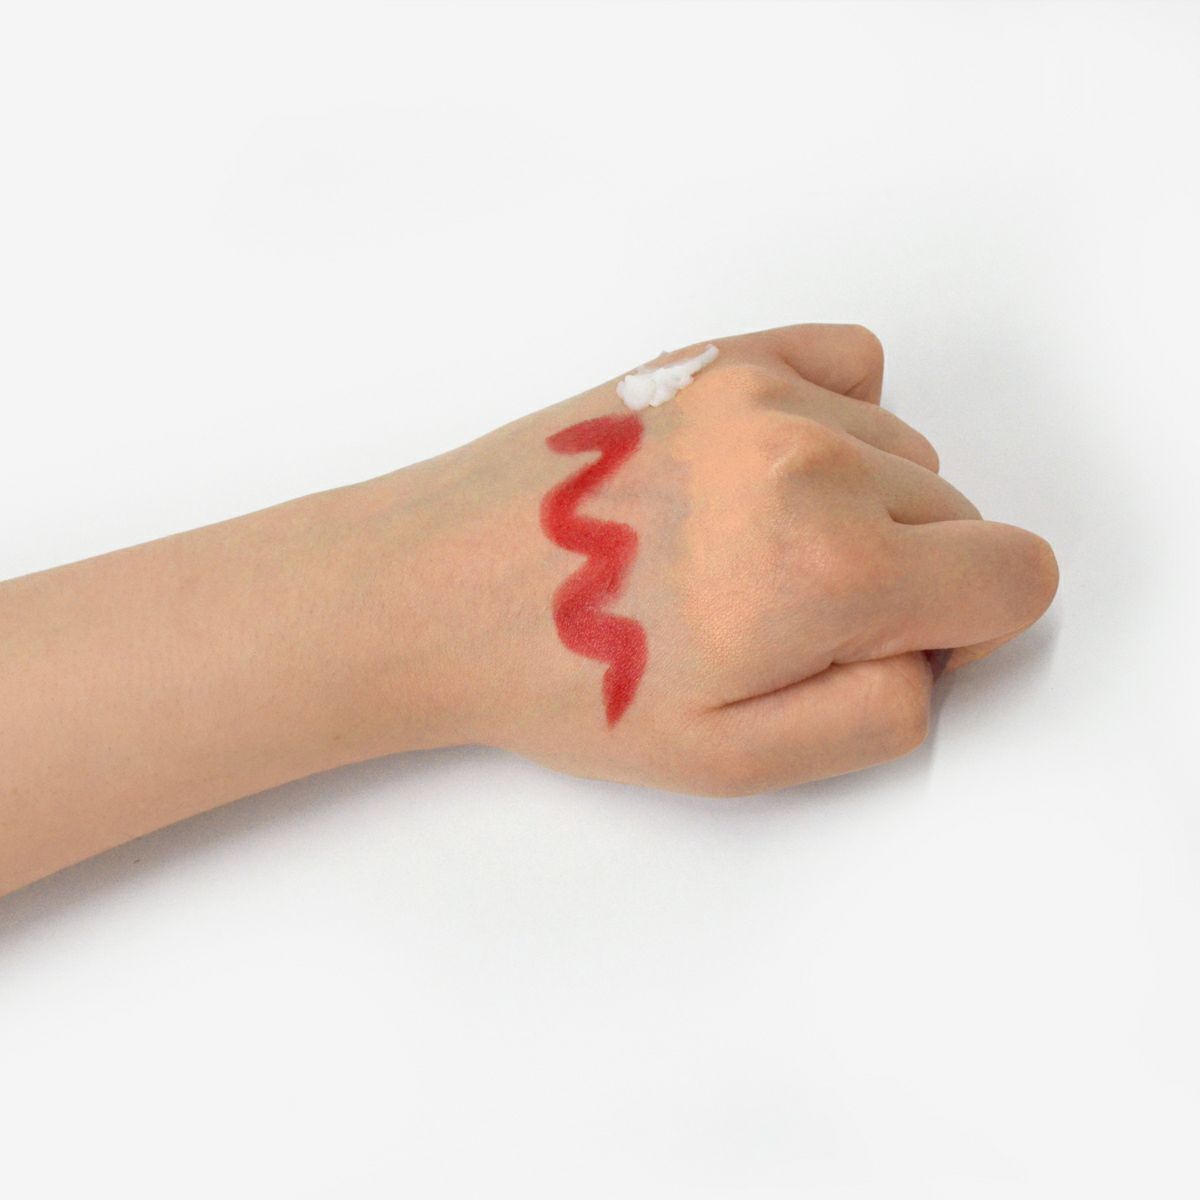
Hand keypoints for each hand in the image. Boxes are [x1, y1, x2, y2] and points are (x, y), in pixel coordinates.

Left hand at [389, 323, 1057, 793]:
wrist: (438, 590)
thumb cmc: (568, 679)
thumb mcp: (733, 762)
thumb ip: (881, 715)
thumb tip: (932, 649)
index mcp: (832, 564)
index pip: (1019, 575)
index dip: (966, 629)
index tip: (878, 646)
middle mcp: (813, 454)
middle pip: (959, 513)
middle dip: (906, 574)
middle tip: (783, 616)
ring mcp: (760, 391)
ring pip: (904, 450)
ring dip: (860, 506)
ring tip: (742, 551)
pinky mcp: (714, 357)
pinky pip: (848, 364)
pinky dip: (837, 418)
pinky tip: (759, 475)